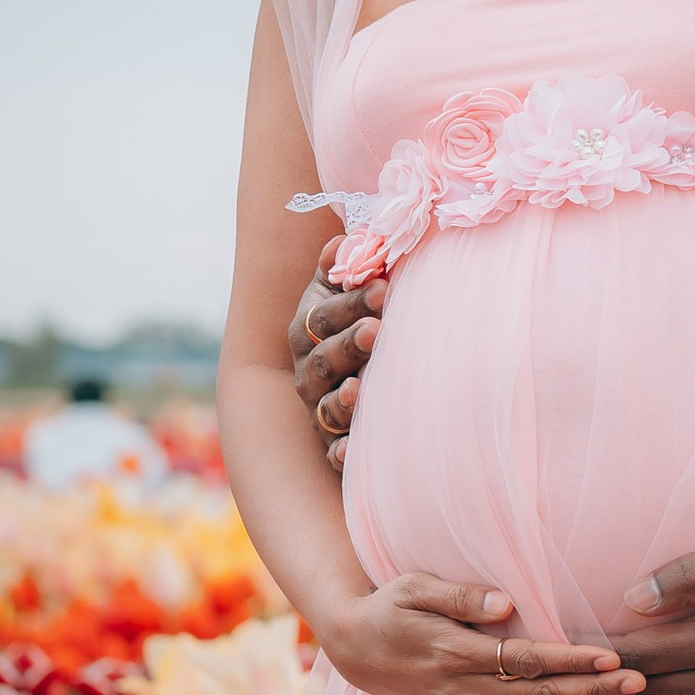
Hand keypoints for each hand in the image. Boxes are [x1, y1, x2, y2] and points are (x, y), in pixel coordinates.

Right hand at [292, 273, 383, 471]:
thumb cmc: (362, 319)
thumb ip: (348, 268)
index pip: (324, 316)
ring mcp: (320, 409)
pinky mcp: (335, 444)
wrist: (362, 374)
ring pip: (325, 407)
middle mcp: (309, 371)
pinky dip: (342, 454)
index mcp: (309, 330)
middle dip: (349, 344)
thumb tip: (344, 240)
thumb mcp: (349, 292)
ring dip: (342, 399)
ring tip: (361, 389)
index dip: (352, 302)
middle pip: (322, 360)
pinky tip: (352, 453)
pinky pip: (334, 454)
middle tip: (378, 330)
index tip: (385, 287)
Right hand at [317, 573, 642, 694]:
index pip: (526, 659)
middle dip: (590, 691)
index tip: (610, 656)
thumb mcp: (415, 587)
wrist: (356, 648)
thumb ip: (459, 594)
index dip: (570, 660)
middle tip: (637, 683)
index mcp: (456, 651)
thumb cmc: (393, 608)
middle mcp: (461, 689)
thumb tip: (504, 602)